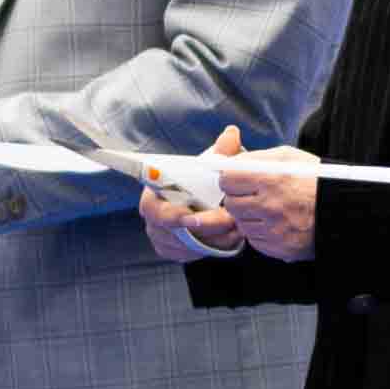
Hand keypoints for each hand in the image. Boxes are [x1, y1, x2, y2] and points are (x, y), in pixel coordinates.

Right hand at [139, 126, 248, 263]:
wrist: (205, 197)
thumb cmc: (203, 178)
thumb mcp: (211, 163)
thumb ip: (221, 151)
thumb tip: (231, 133)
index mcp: (153, 194)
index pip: (152, 208)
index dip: (171, 215)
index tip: (191, 216)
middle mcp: (154, 218)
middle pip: (173, 232)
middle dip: (204, 228)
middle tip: (229, 221)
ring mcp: (162, 237)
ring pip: (186, 245)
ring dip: (213, 238)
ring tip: (236, 228)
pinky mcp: (175, 251)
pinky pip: (192, 255)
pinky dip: (212, 248)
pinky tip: (230, 238)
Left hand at [215, 148, 319, 264]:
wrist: (343, 209)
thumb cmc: (315, 179)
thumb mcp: (288, 157)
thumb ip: (253, 158)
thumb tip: (225, 161)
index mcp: (272, 179)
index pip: (228, 179)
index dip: (232, 178)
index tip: (238, 178)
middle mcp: (271, 206)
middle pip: (231, 204)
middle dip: (239, 198)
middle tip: (255, 194)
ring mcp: (275, 231)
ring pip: (241, 224)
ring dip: (250, 216)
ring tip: (270, 208)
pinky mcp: (280, 248)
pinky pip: (255, 241)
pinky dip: (261, 232)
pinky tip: (276, 223)